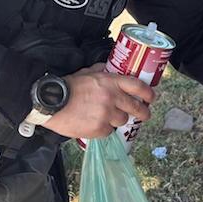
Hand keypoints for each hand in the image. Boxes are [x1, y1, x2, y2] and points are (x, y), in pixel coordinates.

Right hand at [39, 63, 154, 139]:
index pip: (138, 86)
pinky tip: (95, 124)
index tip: (151, 98)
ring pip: (122, 121)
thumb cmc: (67, 86)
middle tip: (144, 115)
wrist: (51, 103)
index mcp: (111, 82)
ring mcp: (106, 114)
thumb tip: (111, 69)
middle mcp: (112, 98)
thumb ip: (102, 71)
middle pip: (136, 108)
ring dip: (117, 120)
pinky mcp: (98, 129)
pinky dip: (104, 129)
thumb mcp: (87, 72)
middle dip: (143, 113)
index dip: (148, 93)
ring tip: (107, 117)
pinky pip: (108, 132)